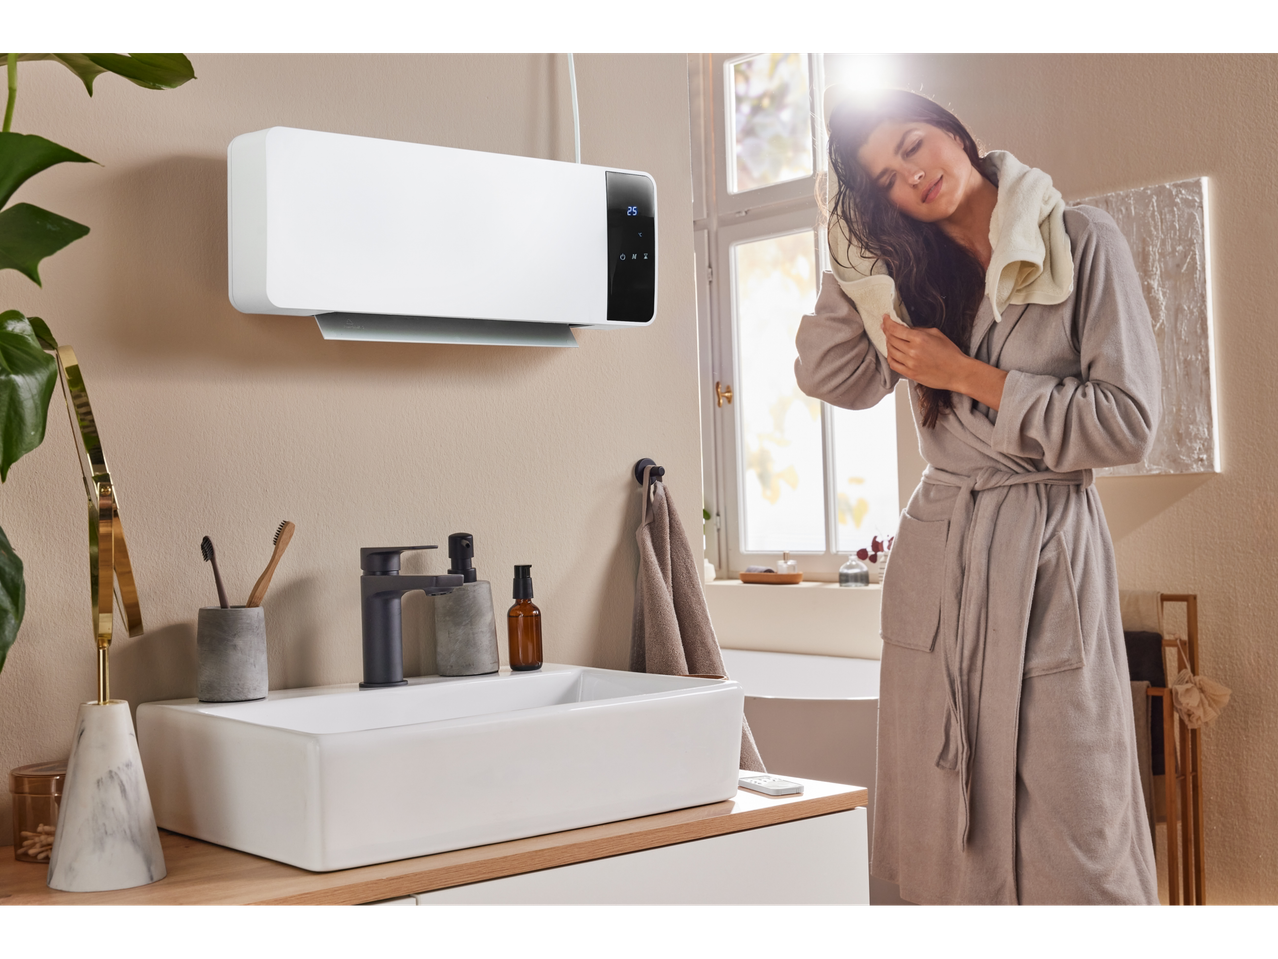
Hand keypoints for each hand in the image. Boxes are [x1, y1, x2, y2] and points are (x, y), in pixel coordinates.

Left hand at [882, 315, 1007, 410]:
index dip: (887, 322)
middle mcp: (912, 351)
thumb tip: (907, 329)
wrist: (957, 372)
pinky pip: (893, 364)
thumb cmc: (950, 353)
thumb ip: (919, 330)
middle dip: (886, 331)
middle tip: (885, 327)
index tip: (885, 319)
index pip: (896, 329)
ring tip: (890, 340)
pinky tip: (892, 353)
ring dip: (888, 344)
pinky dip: (890, 357)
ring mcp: (910, 363)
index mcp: (919, 339)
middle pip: (891, 339)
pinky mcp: (910, 374)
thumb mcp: (936, 334)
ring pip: (890, 351)